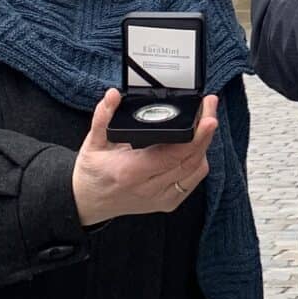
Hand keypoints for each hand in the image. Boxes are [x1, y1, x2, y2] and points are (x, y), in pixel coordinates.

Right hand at [71, 90, 218, 227]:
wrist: (87, 203)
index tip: (208, 117)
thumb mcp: (93, 142)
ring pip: (196, 170)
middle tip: (210, 108)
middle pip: (191, 160)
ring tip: (204, 122)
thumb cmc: (92, 173)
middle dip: (206, 132)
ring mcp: (160, 198)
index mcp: (131, 172)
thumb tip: (113, 96)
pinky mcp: (167, 202)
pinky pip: (192, 181)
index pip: (172, 155)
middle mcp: (149, 188)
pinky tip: (196, 146)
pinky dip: (198, 161)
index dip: (196, 136)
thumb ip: (103, 117)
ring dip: (204, 146)